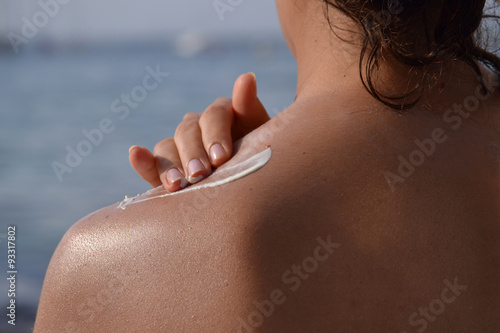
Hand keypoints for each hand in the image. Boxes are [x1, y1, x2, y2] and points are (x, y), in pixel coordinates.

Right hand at [129, 73, 269, 191]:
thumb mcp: (262, 136)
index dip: (215, 134)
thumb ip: (250, 109)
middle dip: (193, 153)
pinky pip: (151, 164)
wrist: (256, 192)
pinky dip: (142, 160)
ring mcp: (181, 150)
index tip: (222, 158)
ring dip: (169, 164)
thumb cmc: (262, 160)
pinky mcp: (166, 173)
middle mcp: (198, 129)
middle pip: (188, 131)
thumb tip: (247, 77)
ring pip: (168, 148)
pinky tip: (136, 154)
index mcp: (222, 116)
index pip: (214, 115)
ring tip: (177, 185)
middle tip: (200, 175)